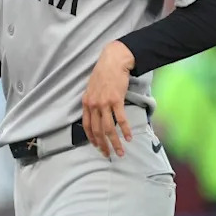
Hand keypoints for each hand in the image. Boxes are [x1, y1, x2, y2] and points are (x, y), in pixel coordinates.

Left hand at [82, 41, 134, 158]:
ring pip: (109, 128)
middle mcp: (93, 105)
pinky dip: (125, 130)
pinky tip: (129, 137)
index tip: (97, 146)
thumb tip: (94, 114)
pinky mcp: (116, 100)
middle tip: (108, 154)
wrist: (113, 61)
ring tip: (120, 151)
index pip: (86, 126)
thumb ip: (91, 102)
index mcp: (86, 103)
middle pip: (97, 130)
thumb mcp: (91, 88)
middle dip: (103, 145)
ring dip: (115, 142)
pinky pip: (121, 119)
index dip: (92, 138)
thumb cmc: (103, 74)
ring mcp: (104, 103)